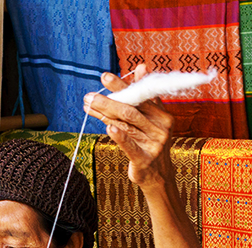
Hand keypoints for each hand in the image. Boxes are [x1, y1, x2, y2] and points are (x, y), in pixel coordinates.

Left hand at [83, 65, 174, 189]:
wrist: (158, 175)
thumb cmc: (150, 142)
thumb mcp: (151, 119)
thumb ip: (144, 96)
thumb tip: (141, 66)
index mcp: (163, 115)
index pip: (140, 97)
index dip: (121, 86)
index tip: (104, 77)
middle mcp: (161, 128)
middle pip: (131, 110)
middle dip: (108, 101)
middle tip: (89, 95)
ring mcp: (154, 144)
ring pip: (126, 125)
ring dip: (105, 114)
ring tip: (88, 107)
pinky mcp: (145, 159)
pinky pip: (130, 146)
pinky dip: (119, 136)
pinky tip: (108, 127)